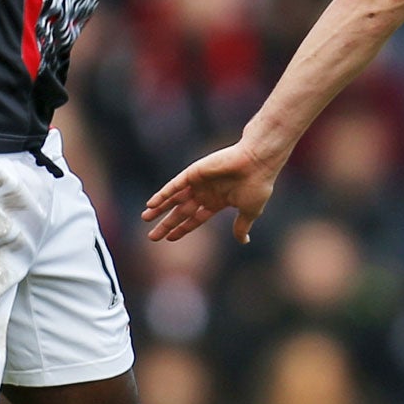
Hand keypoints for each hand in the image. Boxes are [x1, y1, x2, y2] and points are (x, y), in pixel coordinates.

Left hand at [142, 138, 283, 242]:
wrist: (258, 163)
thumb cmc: (257, 185)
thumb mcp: (249, 211)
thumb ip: (242, 226)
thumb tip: (244, 241)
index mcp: (218, 201)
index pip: (196, 218)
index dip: (183, 228)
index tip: (170, 238)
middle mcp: (206, 192)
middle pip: (181, 211)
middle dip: (167, 223)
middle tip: (152, 236)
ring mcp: (199, 182)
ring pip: (174, 198)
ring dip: (159, 208)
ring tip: (145, 217)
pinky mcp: (194, 172)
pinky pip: (174, 185)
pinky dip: (162, 194)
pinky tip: (151, 204)